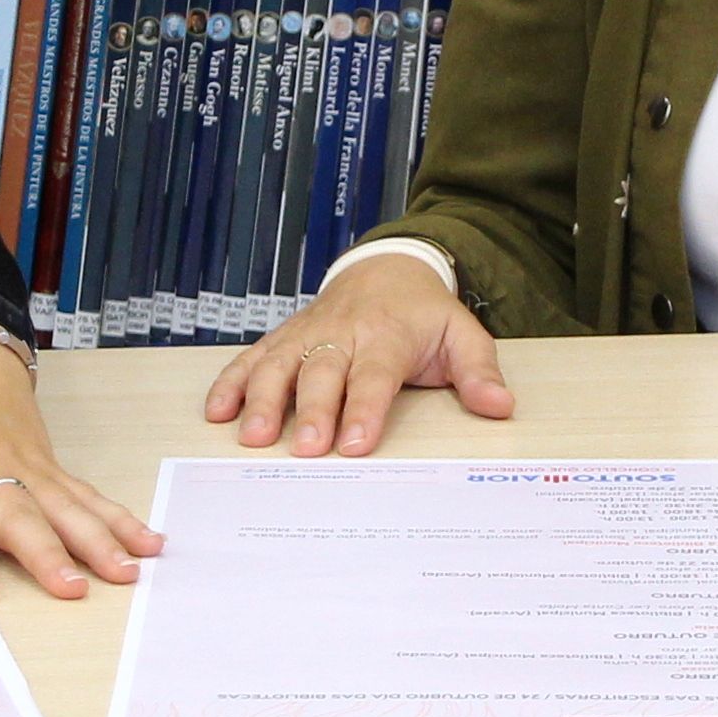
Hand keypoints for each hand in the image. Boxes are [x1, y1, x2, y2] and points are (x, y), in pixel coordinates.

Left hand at [0, 320, 160, 599]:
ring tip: (126, 571)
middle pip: (20, 516)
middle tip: (74, 588)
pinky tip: (148, 543)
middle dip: (49, 553)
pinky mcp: (49, 465)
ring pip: (66, 506)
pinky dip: (119, 518)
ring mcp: (25, 467)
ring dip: (99, 539)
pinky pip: (87, 495)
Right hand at [204, 250, 513, 454]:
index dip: (364, 410)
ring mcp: (308, 335)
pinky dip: (232, 383)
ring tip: (252, 436)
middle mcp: (342, 333)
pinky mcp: (284, 339)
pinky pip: (253, 358)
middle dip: (312, 411)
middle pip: (322, 373)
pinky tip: (218, 412)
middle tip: (304, 449)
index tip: (354, 444)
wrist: (387, 267)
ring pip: (279, 365)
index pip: (375, 376)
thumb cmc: (423, 314)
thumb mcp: (462, 334)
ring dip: (263, 400)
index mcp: (387, 335)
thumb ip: (478, 372)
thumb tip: (499, 406)